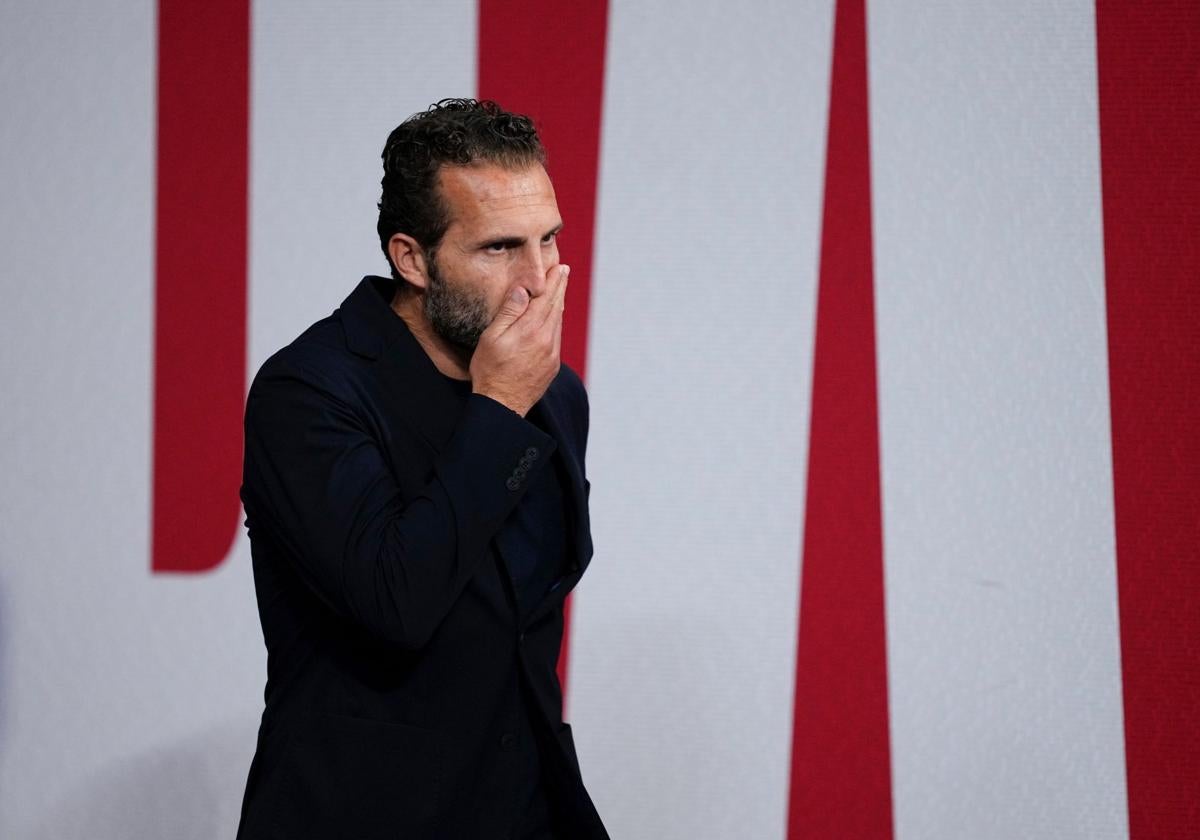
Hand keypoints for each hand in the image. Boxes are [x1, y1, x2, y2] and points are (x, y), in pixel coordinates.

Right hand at [470, 264, 568, 415]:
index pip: (545, 298)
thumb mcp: (492, 337)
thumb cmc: (490, 370)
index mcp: (531, 330)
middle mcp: (547, 340)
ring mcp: (552, 354)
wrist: (503, 405)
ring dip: (559, 304)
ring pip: (558, 322)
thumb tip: (524, 290)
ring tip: (559, 290)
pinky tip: (553, 319)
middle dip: (560, 287)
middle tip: (564, 271)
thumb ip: (509, 312)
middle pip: (556, 307)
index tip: (558, 267)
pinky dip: (556, 323)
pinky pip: (557, 338)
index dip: (552, 281)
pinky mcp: (552, 366)